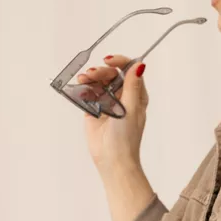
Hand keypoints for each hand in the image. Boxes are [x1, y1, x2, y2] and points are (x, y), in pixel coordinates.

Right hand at [77, 52, 148, 178]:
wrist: (112, 159)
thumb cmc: (126, 138)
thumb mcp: (132, 109)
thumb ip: (133, 86)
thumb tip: (139, 65)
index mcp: (136, 95)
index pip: (129, 71)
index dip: (120, 62)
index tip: (108, 61)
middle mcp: (122, 97)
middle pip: (111, 74)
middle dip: (101, 71)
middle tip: (92, 74)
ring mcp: (107, 102)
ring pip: (98, 82)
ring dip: (90, 77)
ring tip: (83, 79)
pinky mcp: (94, 109)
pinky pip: (88, 93)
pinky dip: (84, 88)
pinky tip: (81, 88)